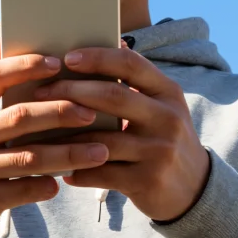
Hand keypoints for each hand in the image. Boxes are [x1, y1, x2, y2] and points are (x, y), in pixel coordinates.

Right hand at [0, 40, 109, 237]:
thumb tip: (1, 38)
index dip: (26, 66)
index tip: (58, 63)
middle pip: (19, 117)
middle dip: (60, 112)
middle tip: (92, 112)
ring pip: (28, 158)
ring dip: (68, 153)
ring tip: (100, 151)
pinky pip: (23, 189)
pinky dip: (47, 185)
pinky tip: (65, 181)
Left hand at [33, 44, 209, 221]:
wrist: (195, 189)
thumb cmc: (163, 139)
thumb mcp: (160, 106)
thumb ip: (135, 82)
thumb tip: (102, 48)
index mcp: (168, 92)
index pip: (131, 63)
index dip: (97, 57)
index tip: (67, 58)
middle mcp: (167, 118)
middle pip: (113, 96)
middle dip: (72, 91)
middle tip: (42, 92)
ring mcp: (158, 151)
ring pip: (102, 139)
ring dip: (67, 136)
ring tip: (42, 131)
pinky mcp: (147, 181)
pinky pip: (101, 173)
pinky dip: (77, 170)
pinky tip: (61, 168)